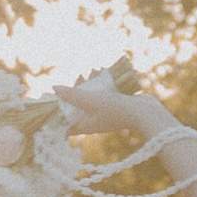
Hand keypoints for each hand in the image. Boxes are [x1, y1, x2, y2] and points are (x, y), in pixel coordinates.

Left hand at [52, 69, 168, 140]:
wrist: (144, 113)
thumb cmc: (115, 109)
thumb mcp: (90, 100)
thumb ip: (71, 95)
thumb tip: (54, 88)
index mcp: (84, 125)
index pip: (65, 123)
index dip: (56, 113)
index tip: (52, 100)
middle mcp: (93, 121)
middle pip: (76, 107)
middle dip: (74, 91)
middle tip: (78, 78)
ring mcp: (104, 114)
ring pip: (90, 98)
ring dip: (89, 84)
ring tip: (91, 71)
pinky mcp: (114, 106)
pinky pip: (103, 95)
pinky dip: (100, 84)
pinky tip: (101, 71)